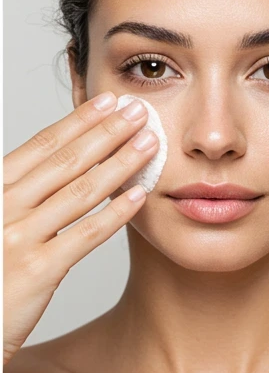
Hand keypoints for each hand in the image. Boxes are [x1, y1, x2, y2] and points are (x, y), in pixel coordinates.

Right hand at [3, 93, 157, 362]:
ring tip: (149, 144)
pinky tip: (139, 196)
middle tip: (140, 111)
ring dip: (119, 163)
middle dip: (107, 131)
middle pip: (65, 161)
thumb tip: (50, 175)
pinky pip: (86, 235)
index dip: (78, 121)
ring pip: (80, 191)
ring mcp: (21, 237)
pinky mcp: (39, 269)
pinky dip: (116, 213)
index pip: (42, 147)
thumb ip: (17, 198)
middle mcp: (4, 206)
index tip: (108, 102)